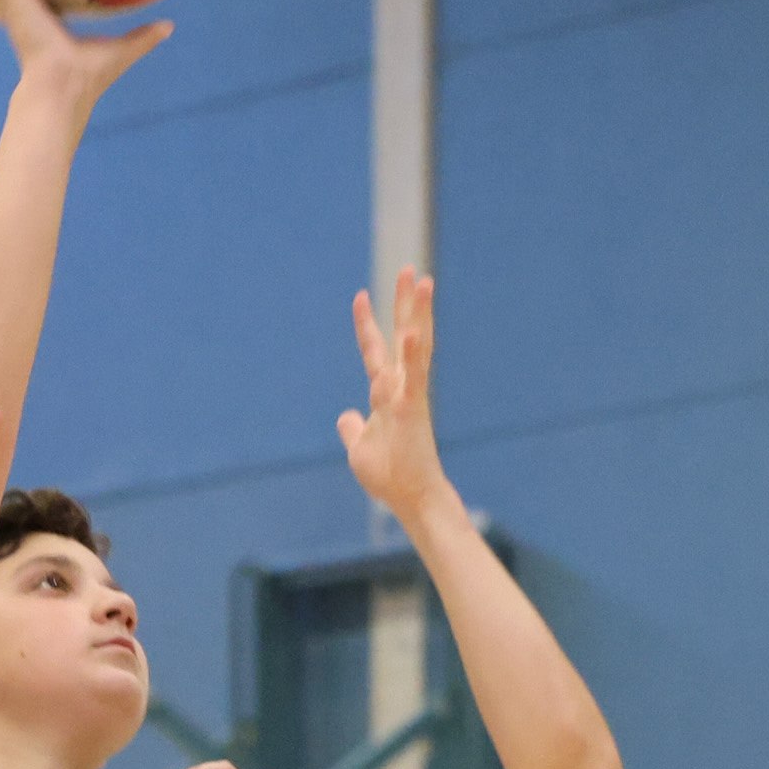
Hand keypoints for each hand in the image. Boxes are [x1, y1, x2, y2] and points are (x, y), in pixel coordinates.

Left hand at [338, 269, 451, 524]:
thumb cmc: (390, 475)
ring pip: (416, 345)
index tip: (359, 296)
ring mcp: (409, 394)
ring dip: (418, 313)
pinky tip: (414, 331)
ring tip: (423, 281)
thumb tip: (346, 416)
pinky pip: (415, 377)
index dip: (367, 325)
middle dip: (404, 303)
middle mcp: (400, 387)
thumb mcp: (359, 448)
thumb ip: (353, 427)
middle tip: (409, 270)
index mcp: (385, 393)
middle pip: (402, 336)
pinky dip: (415, 354)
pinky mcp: (414, 408)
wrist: (411, 498)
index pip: (375, 351)